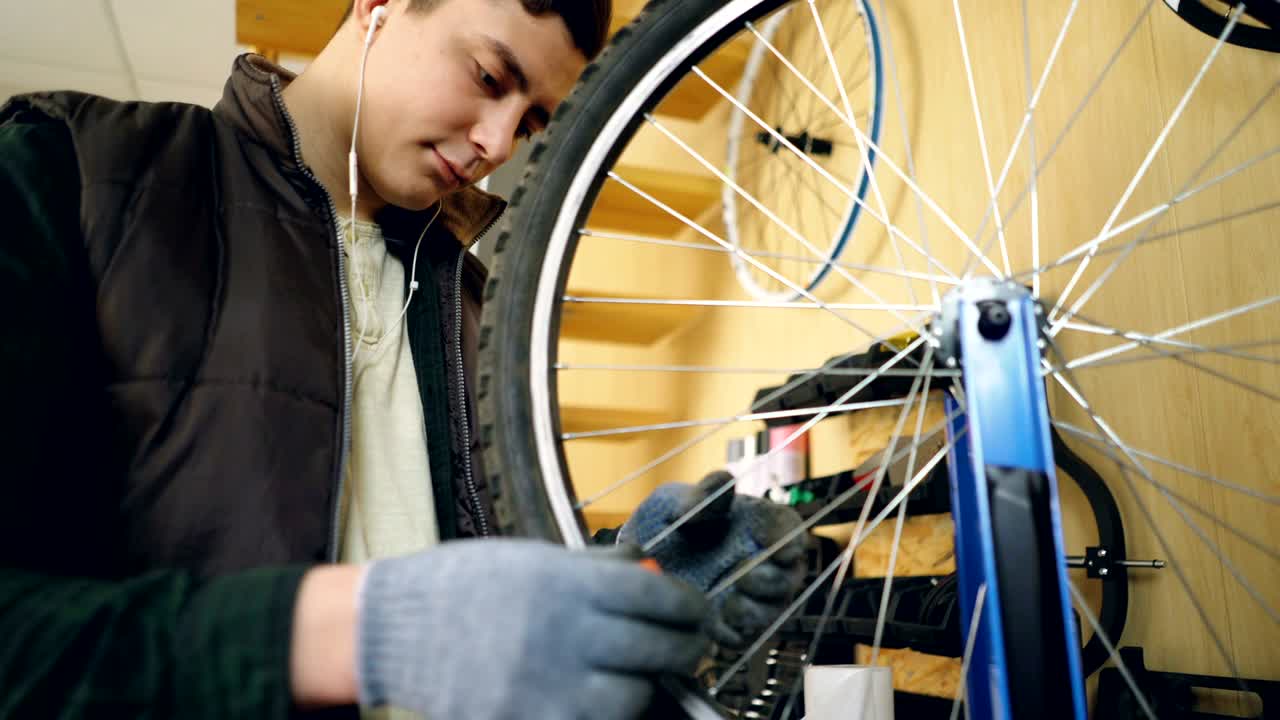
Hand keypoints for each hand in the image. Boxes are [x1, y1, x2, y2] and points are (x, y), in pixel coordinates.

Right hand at [356, 538, 709, 719]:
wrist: (394, 628)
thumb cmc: (463, 586)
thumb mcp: (532, 559)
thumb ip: (594, 571)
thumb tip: (651, 577)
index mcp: (568, 584)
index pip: (659, 598)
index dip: (691, 608)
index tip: (698, 613)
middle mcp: (565, 633)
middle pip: (657, 649)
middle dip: (684, 649)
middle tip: (690, 647)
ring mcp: (547, 685)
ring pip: (631, 697)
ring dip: (641, 686)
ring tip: (634, 674)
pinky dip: (603, 714)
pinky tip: (597, 699)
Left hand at [619, 471, 807, 649]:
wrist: (630, 564)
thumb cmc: (660, 525)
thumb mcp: (673, 501)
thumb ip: (700, 495)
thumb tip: (726, 481)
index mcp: (755, 525)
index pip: (789, 529)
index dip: (787, 537)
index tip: (772, 544)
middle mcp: (759, 561)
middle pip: (790, 574)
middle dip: (773, 579)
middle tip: (745, 576)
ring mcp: (747, 596)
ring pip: (773, 609)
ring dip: (757, 608)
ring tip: (729, 602)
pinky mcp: (729, 625)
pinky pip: (746, 636)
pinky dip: (735, 631)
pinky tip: (714, 621)